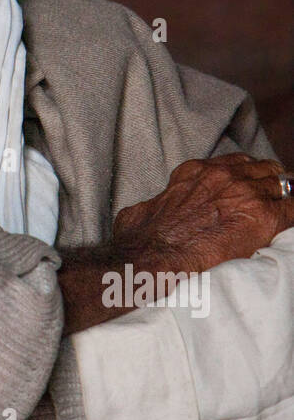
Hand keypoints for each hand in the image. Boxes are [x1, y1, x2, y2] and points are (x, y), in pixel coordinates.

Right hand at [112, 153, 293, 274]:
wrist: (153, 257)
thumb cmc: (141, 241)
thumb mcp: (142, 211)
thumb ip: (156, 206)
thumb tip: (146, 214)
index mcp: (195, 171)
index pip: (236, 163)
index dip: (248, 174)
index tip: (252, 185)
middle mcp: (223, 176)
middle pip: (264, 168)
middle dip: (272, 181)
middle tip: (277, 195)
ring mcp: (245, 194)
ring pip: (283, 184)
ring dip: (286, 196)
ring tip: (288, 208)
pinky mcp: (263, 217)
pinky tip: (292, 223)